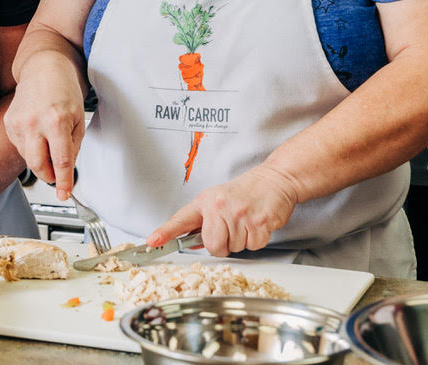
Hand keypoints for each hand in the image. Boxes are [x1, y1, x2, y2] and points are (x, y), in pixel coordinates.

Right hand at [3, 71, 84, 200]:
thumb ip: (73, 147)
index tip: (64, 193)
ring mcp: (18, 123)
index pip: (61, 161)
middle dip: (49, 176)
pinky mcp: (9, 123)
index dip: (63, 182)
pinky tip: (37, 132)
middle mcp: (34, 123)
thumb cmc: (64, 91)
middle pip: (39, 166)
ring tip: (49, 140)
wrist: (43, 70)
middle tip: (57, 174)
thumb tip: (64, 171)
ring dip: (41, 159)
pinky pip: (20, 147)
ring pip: (28, 159)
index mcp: (56, 121)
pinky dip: (31, 147)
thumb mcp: (78, 119)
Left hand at [147, 165, 300, 255]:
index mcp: (206, 201)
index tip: (152, 241)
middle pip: (213, 245)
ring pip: (234, 248)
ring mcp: (239, 214)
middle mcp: (219, 206)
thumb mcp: (218, 199)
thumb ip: (204, 222)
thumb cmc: (246, 191)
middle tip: (232, 228)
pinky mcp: (259, 222)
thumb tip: (191, 242)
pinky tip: (257, 224)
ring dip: (242, 241)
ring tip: (246, 222)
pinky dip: (257, 240)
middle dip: (223, 244)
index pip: (182, 219)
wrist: (275, 179)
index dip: (166, 232)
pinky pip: (253, 247)